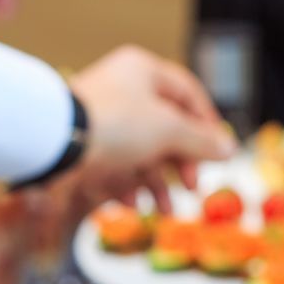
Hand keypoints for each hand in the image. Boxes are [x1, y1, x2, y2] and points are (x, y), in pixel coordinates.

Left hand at [70, 45, 236, 206]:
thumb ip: (202, 142)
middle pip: (165, 128)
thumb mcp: (168, 131)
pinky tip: (131, 205)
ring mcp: (100, 118)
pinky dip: (125, 186)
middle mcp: (122, 90)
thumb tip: (229, 148)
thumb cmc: (113, 124)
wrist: (53, 143)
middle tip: (191, 189)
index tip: (218, 154)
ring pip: (139, 152)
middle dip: (180, 164)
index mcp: (143, 72)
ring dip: (154, 184)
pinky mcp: (82, 145)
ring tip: (162, 211)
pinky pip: (113, 165)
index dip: (208, 125)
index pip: (188, 94)